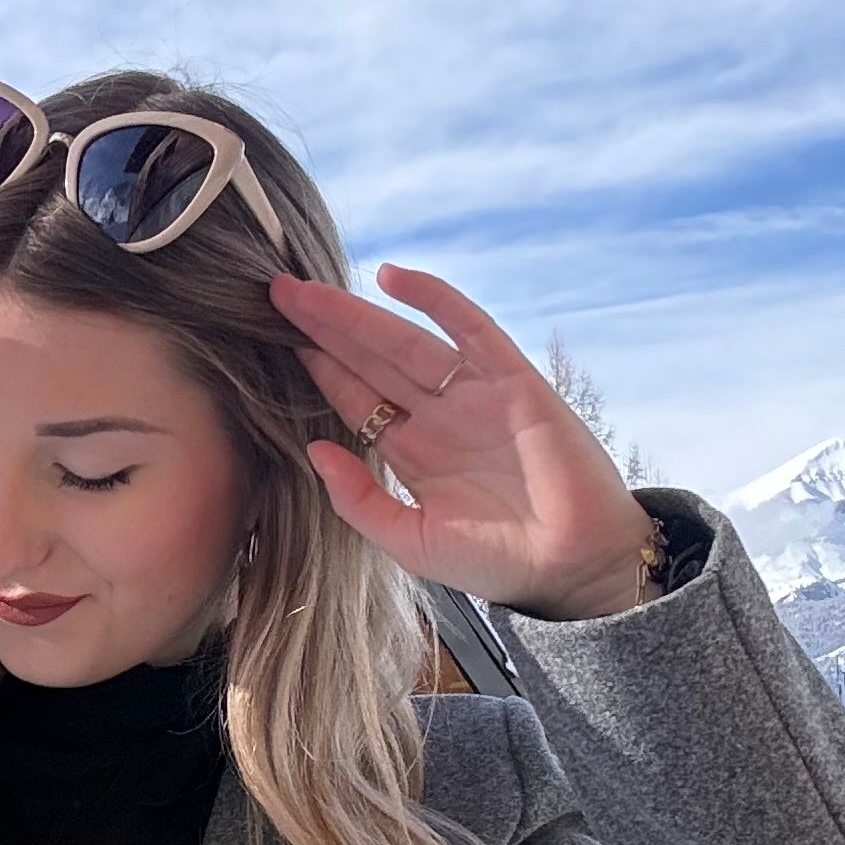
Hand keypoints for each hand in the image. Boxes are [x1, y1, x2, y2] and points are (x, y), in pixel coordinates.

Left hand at [266, 264, 657, 617]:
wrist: (571, 567)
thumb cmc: (496, 563)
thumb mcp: (408, 541)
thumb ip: (359, 501)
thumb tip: (312, 449)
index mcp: (413, 455)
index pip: (356, 400)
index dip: (318, 369)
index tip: (272, 340)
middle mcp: (439, 418)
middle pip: (371, 362)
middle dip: (325, 330)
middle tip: (275, 295)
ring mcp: (474, 395)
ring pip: (406, 340)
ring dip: (358, 314)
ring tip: (308, 289)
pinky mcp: (512, 381)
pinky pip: (469, 328)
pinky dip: (433, 299)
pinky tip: (391, 277)